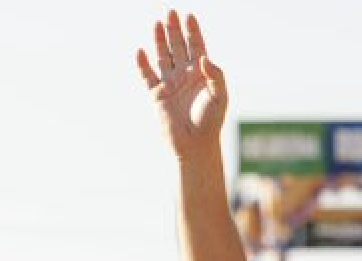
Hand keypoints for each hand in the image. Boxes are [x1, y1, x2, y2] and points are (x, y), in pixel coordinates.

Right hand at [136, 10, 227, 159]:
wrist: (195, 146)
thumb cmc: (210, 123)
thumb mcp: (220, 98)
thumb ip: (216, 75)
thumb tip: (204, 57)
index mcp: (201, 75)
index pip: (196, 48)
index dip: (192, 32)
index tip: (189, 16)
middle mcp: (184, 76)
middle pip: (178, 47)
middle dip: (174, 30)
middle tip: (171, 12)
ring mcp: (170, 84)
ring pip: (162, 57)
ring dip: (159, 40)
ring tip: (157, 23)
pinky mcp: (157, 95)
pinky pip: (147, 76)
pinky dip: (142, 64)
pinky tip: (141, 51)